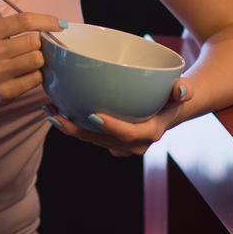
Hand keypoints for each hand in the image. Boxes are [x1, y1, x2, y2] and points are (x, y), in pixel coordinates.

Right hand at [0, 0, 62, 115]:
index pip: (24, 20)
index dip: (46, 21)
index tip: (60, 24)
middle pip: (34, 42)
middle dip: (39, 43)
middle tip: (34, 46)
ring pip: (36, 61)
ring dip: (39, 60)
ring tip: (30, 59)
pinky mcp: (3, 94)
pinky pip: (34, 80)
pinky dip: (36, 76)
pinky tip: (26, 74)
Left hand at [42, 78, 191, 156]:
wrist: (171, 107)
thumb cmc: (174, 95)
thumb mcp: (181, 90)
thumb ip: (183, 90)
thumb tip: (182, 89)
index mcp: (150, 133)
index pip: (128, 134)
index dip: (111, 128)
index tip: (93, 115)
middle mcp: (133, 144)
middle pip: (101, 140)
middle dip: (78, 131)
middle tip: (57, 114)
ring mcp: (119, 144)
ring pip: (91, 139)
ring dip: (68, 128)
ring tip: (49, 111)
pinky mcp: (109, 139)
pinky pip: (88, 135)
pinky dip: (71, 124)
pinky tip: (53, 110)